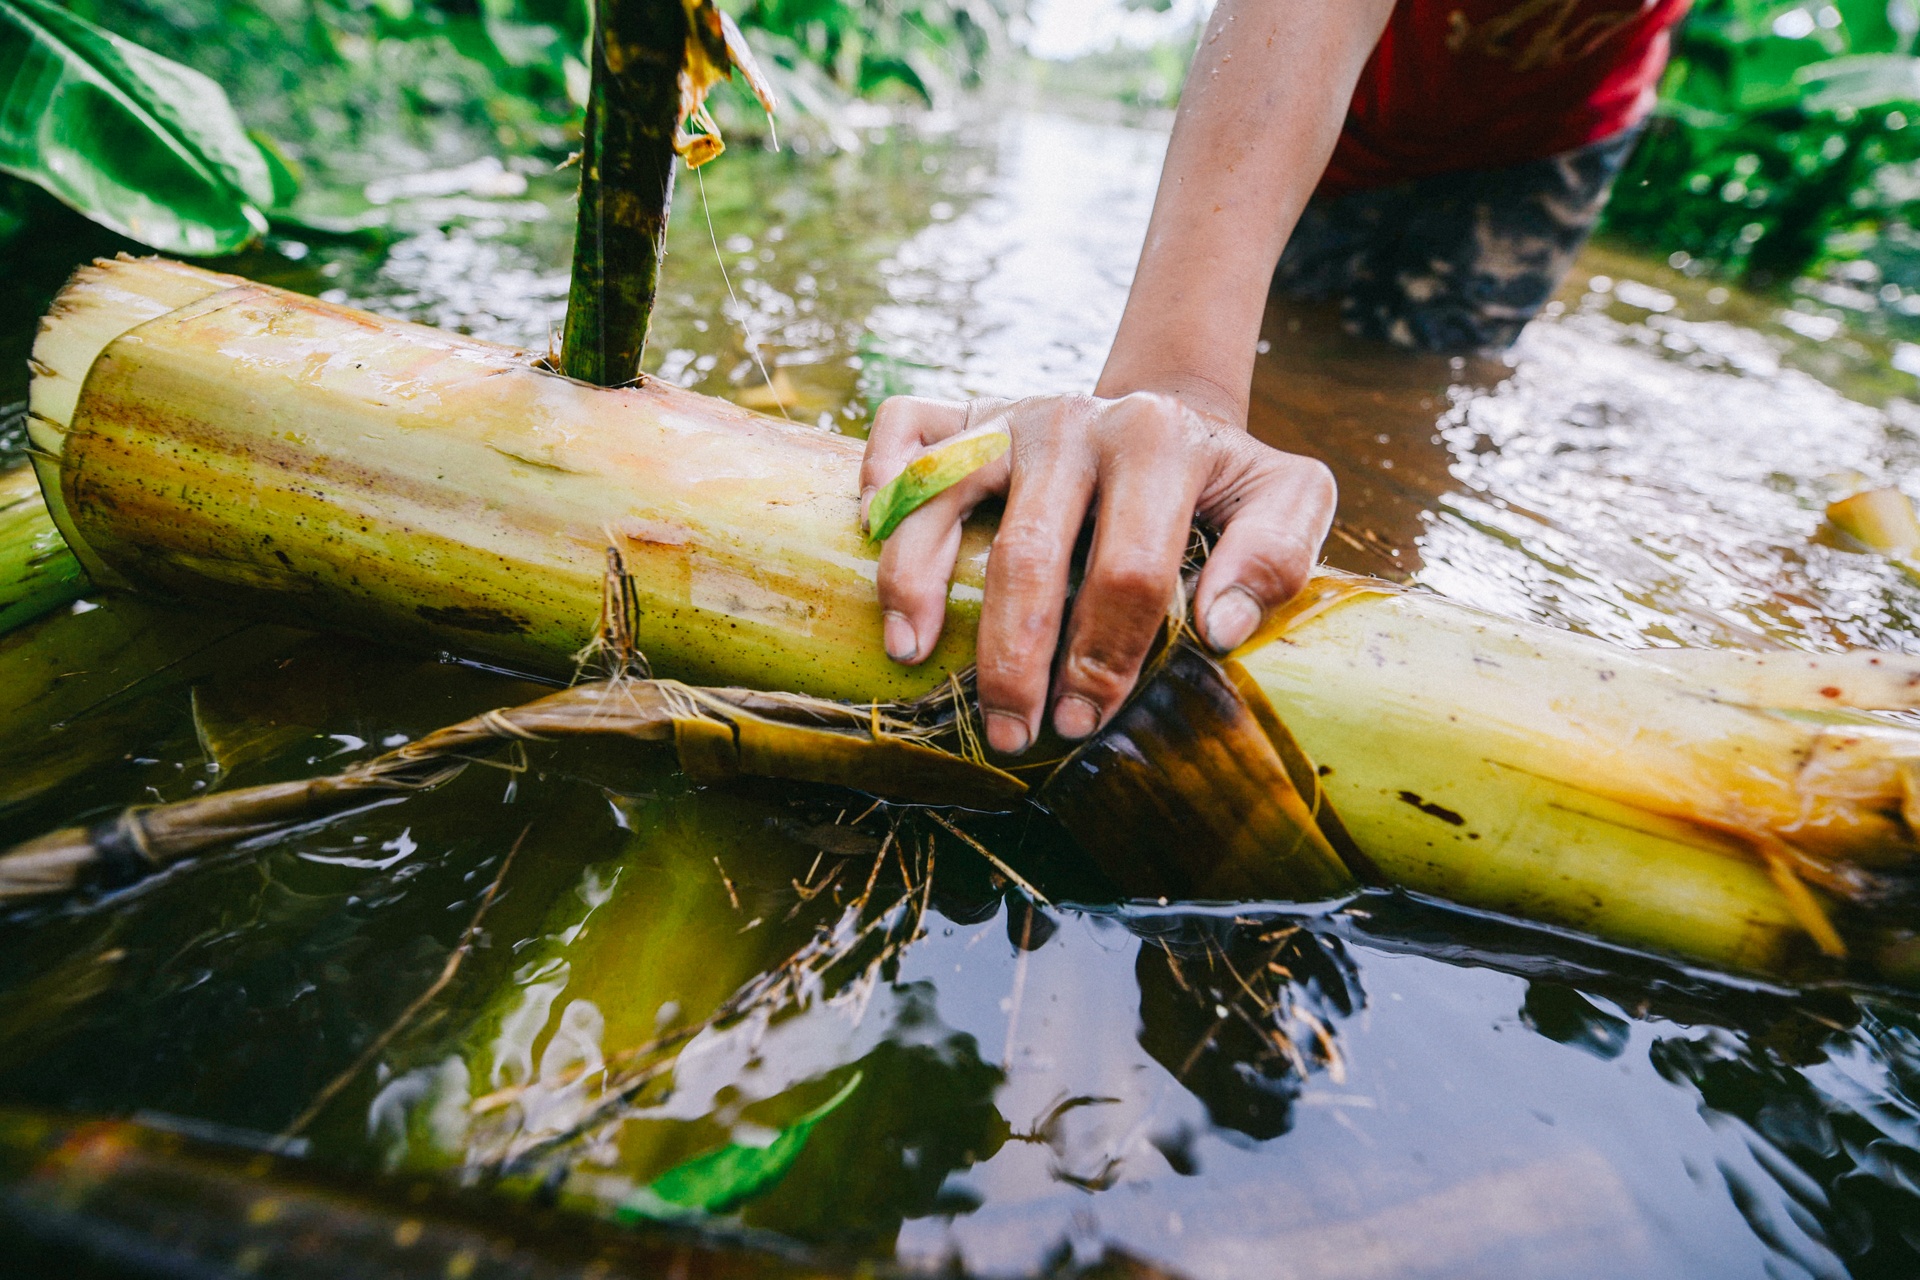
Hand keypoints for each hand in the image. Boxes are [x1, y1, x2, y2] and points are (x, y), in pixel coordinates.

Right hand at [860, 390, 1334, 754]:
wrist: (1167, 417)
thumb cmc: (1221, 482)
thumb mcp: (1287, 498)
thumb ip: (1276, 553)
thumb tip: (1219, 628)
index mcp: (1159, 441)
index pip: (1127, 569)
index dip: (1106, 656)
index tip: (1085, 722)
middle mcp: (1076, 419)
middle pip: (1030, 550)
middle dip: (1015, 656)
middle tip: (1010, 730)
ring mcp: (1012, 413)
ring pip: (946, 496)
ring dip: (917, 582)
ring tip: (910, 656)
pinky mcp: (966, 410)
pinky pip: (903, 427)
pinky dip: (878, 477)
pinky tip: (870, 541)